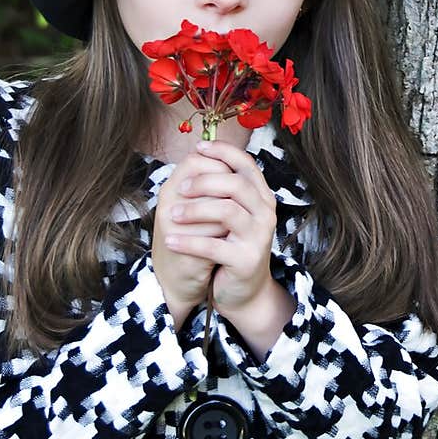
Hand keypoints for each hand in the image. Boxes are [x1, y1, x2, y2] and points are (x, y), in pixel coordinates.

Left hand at [157, 138, 278, 318]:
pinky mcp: (246, 260)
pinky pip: (213, 246)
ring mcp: (259, 237)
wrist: (242, 290)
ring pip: (226, 210)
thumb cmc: (230, 246)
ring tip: (171, 215)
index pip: (246, 164)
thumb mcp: (230, 213)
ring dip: (194, 210)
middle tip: (179, 188)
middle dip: (203, 182)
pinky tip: (171, 240)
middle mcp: (266, 213)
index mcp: (261, 196)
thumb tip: (198, 154)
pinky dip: (188, 242)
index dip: (223, 151)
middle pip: (236, 184)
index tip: (198, 148)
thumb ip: (222, 188)